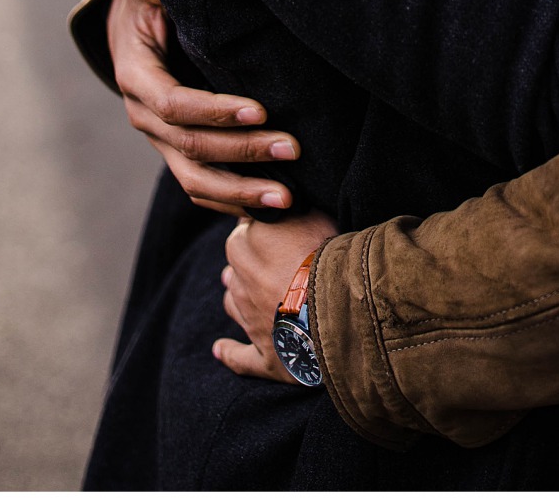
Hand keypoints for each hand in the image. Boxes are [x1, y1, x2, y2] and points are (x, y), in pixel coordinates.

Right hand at [107, 0, 300, 211]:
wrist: (128, 23)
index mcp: (135, 72)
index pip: (172, 104)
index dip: (214, 111)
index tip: (260, 110)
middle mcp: (141, 114)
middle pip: (190, 147)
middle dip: (243, 152)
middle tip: (292, 149)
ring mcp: (157, 139)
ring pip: (194, 179)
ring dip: (241, 191)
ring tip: (287, 197)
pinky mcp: (175, 150)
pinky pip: (200, 185)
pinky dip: (233, 200)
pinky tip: (269, 206)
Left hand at [214, 210, 338, 381]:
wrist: (339, 306)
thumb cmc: (327, 253)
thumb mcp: (307, 212)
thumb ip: (284, 209)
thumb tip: (278, 201)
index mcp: (242, 244)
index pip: (245, 229)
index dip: (265, 229)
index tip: (281, 229)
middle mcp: (239, 281)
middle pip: (237, 266)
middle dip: (252, 262)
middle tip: (280, 259)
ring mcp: (250, 320)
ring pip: (235, 304)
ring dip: (243, 299)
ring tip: (262, 294)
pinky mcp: (264, 355)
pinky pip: (238, 357)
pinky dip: (229, 352)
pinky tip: (220, 349)